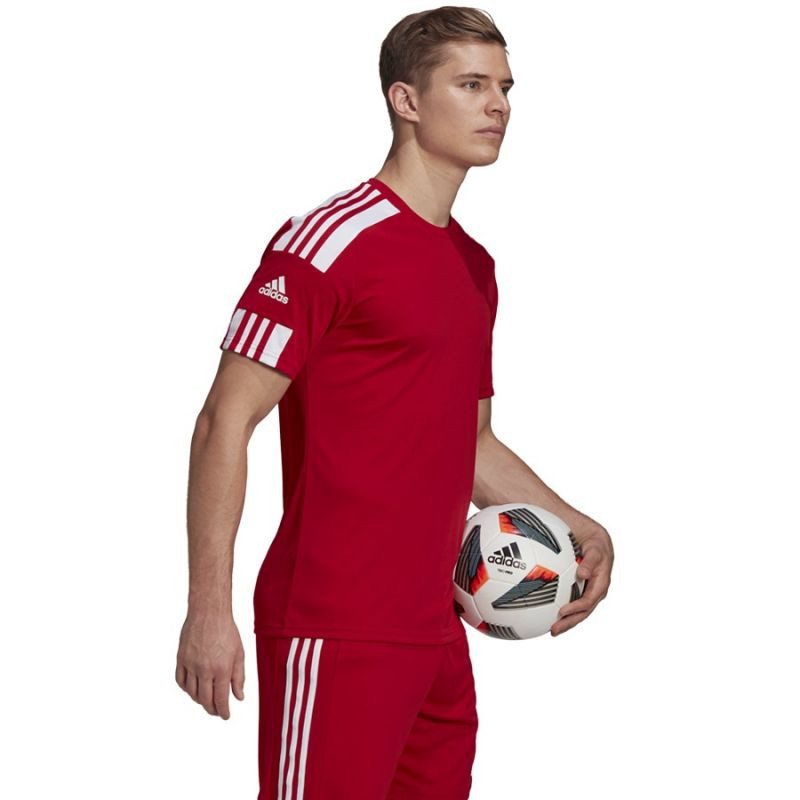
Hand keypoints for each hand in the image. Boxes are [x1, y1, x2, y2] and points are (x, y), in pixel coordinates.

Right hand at [175, 611, 244, 718]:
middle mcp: (205, 669)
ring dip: (199, 701)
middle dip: (212, 710)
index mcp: (222, 669)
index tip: (225, 716)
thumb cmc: (227, 630)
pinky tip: (193, 689)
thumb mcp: (239, 653)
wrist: (209, 612)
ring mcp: (191, 664)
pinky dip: (186, 689)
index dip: (223, 711)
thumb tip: (239, 697)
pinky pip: (180, 681)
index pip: (220, 699)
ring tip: (206, 701)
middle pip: (205, 700)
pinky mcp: (181, 658)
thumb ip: (239, 677)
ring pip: (192, 693)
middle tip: (216, 712)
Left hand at [551, 522, 613, 636]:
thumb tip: (583, 574)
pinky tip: (547, 614)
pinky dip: (561, 611)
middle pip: (582, 612)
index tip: (562, 612)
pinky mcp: (580, 592)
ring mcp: (587, 593)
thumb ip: (590, 561)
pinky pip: (571, 603)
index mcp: (600, 584)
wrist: (597, 542)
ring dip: (565, 622)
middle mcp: (594, 592)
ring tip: (550, 630)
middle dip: (569, 623)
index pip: (588, 601)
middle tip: (554, 630)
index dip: (576, 609)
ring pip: (577, 612)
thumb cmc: (596, 545)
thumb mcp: (596, 550)